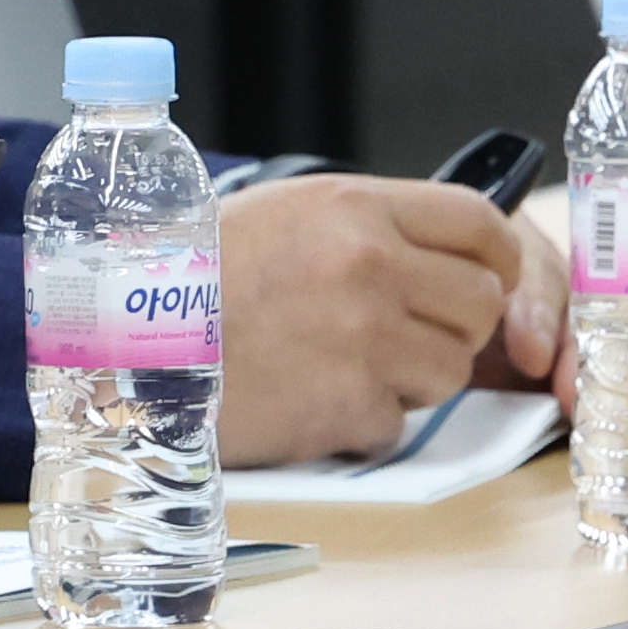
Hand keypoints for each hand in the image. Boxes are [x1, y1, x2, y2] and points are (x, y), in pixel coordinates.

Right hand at [212, 174, 538, 468]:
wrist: (129, 343)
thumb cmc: (201, 276)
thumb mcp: (288, 214)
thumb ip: (371, 227)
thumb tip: (449, 258)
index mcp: (355, 207)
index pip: (479, 222)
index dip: (498, 258)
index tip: (492, 280)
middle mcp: (368, 264)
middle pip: (479, 303)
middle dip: (452, 326)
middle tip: (401, 333)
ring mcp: (363, 338)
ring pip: (450, 369)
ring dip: (411, 378)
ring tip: (343, 364)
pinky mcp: (348, 405)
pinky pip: (397, 422)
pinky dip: (362, 421)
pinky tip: (310, 396)